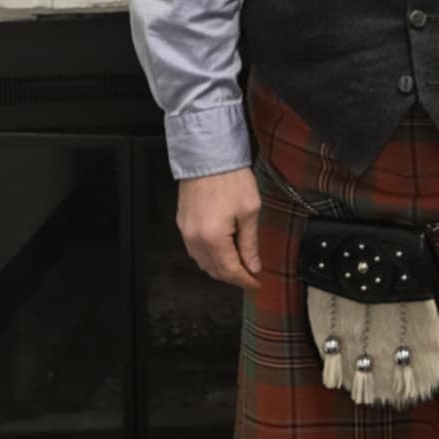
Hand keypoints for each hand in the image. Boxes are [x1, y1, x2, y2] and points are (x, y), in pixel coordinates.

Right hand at [177, 166, 262, 290]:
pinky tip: (221, 251)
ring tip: (239, 263)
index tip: (257, 283)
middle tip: (250, 274)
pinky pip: (195, 249)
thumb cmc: (229, 177)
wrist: (208, 155)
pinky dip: (209, 256)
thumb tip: (253, 265)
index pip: (230, 271)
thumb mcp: (249, 210)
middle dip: (233, 276)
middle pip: (214, 271)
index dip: (246, 280)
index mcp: (213, 238)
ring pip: (203, 263)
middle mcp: (195, 238)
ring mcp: (186, 231)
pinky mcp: (182, 223)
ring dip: (220, 268)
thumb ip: (250, 242)